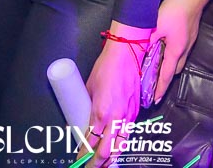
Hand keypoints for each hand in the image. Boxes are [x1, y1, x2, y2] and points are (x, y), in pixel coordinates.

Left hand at [86, 23, 148, 165]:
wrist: (126, 55)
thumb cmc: (106, 68)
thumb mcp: (88, 88)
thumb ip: (84, 105)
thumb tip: (77, 117)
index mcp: (100, 113)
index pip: (90, 142)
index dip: (83, 154)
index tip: (78, 159)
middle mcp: (115, 118)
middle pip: (106, 151)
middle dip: (98, 163)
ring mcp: (127, 116)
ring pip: (120, 146)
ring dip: (111, 158)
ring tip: (104, 164)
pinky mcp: (135, 112)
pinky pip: (128, 134)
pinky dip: (121, 144)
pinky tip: (116, 148)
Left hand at [150, 0, 207, 103]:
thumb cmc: (174, 11)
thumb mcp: (156, 27)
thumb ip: (147, 41)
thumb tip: (139, 51)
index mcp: (176, 52)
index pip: (166, 76)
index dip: (160, 89)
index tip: (155, 100)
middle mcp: (184, 50)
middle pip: (174, 71)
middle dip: (164, 79)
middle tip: (153, 85)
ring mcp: (188, 43)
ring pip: (178, 61)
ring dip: (168, 67)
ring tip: (157, 69)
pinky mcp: (189, 36)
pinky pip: (180, 52)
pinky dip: (172, 56)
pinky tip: (165, 50)